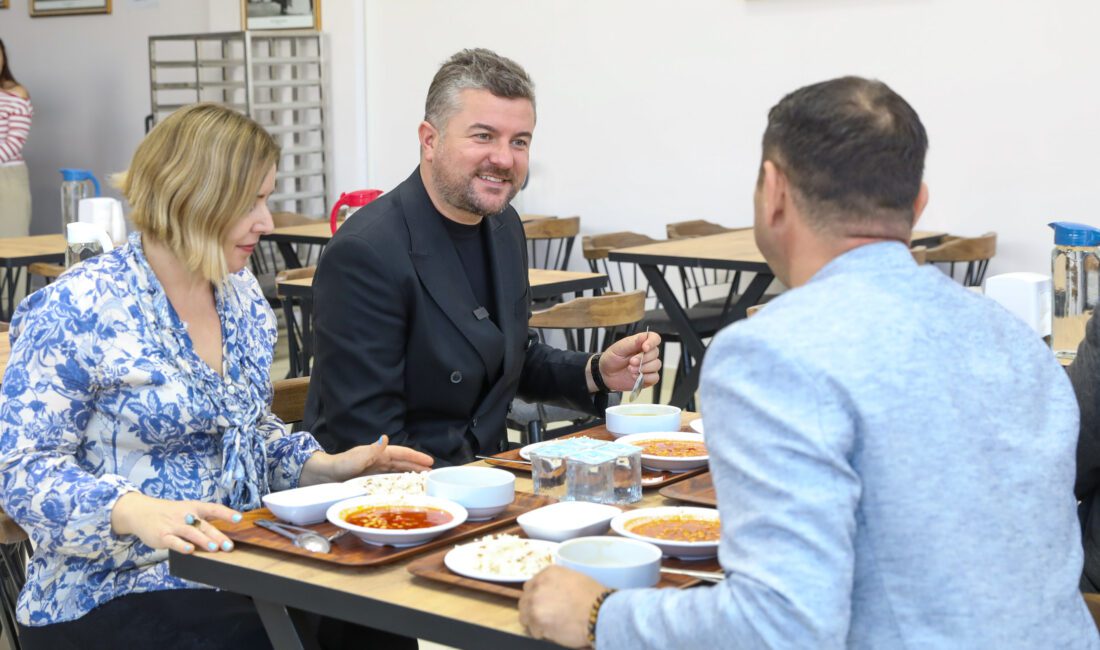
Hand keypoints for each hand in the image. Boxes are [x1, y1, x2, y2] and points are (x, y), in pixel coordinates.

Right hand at [110, 492, 240, 553]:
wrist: (141, 512)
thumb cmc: (169, 513)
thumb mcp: (186, 511)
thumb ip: (201, 522)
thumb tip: (220, 536)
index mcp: (194, 507)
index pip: (213, 508)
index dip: (226, 513)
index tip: (239, 518)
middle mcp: (185, 515)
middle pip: (204, 525)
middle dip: (218, 535)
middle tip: (229, 546)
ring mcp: (174, 525)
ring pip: (191, 532)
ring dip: (203, 540)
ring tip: (215, 548)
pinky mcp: (163, 536)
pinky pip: (174, 541)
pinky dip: (182, 546)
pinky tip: (190, 550)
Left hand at [299, 435, 434, 485]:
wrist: (323, 476)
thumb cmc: (339, 466)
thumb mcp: (356, 458)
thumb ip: (372, 450)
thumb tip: (385, 438)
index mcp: (378, 454)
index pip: (401, 454)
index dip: (416, 457)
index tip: (430, 461)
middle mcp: (378, 461)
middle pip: (402, 463)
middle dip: (417, 466)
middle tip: (433, 472)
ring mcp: (375, 471)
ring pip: (397, 472)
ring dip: (410, 474)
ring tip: (423, 480)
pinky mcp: (370, 480)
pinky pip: (389, 481)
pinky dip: (399, 483)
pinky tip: (404, 488)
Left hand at [519, 566, 604, 647]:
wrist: (599, 612)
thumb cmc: (593, 596)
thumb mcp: (574, 579)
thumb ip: (557, 583)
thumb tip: (552, 593)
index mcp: (547, 573)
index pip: (530, 586)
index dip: (536, 596)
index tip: (542, 604)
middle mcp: (538, 586)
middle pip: (524, 600)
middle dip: (532, 609)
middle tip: (545, 617)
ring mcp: (535, 603)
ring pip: (524, 616)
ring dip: (534, 622)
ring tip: (549, 626)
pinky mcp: (537, 621)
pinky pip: (533, 630)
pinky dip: (541, 633)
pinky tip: (554, 632)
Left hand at [595, 331, 662, 391]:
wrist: (605, 374)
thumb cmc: (611, 358)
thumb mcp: (619, 348)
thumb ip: (632, 343)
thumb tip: (644, 336)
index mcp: (641, 343)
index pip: (654, 338)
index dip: (652, 342)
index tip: (644, 348)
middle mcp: (646, 354)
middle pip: (655, 353)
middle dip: (643, 358)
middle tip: (631, 362)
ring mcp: (648, 366)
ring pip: (656, 365)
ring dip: (644, 368)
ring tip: (630, 370)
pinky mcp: (648, 377)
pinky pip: (655, 377)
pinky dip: (646, 378)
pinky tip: (635, 376)